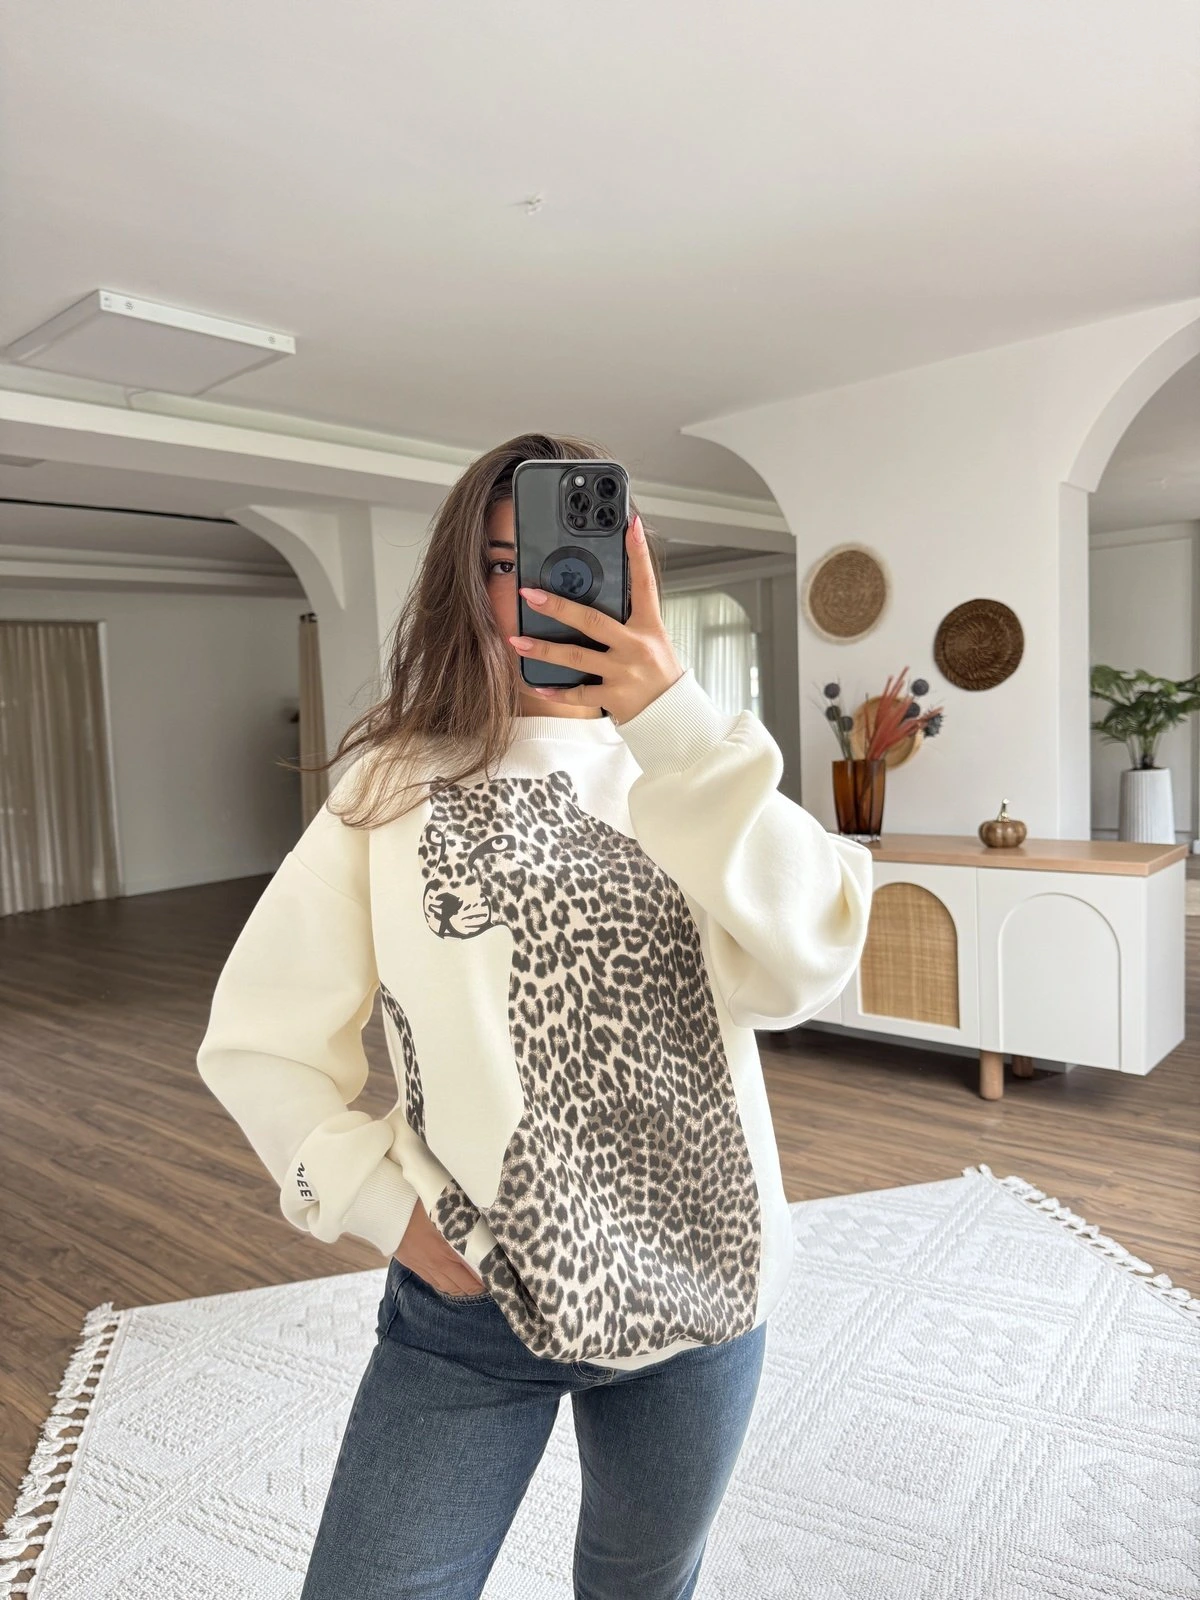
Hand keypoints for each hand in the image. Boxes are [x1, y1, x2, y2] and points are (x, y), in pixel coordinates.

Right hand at [393, 1201, 487, 1295]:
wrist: (386, 1208)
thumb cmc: (418, 1200)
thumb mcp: (446, 1206)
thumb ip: (465, 1218)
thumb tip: (485, 1222)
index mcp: (451, 1245)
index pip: (477, 1269)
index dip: (491, 1275)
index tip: (502, 1274)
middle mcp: (440, 1261)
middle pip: (467, 1285)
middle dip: (481, 1287)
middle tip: (493, 1282)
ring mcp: (427, 1266)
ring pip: (452, 1288)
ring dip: (466, 1289)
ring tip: (477, 1286)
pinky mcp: (416, 1267)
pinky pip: (437, 1284)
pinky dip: (450, 1287)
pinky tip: (456, 1284)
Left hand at [508, 513, 684, 723]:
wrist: (674, 714)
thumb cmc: (659, 673)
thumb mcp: (652, 640)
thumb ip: (627, 619)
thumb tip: (593, 595)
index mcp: (649, 626)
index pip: (645, 583)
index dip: (638, 553)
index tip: (630, 525)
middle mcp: (636, 646)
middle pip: (593, 621)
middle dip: (558, 607)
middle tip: (530, 594)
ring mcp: (624, 672)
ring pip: (576, 657)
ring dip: (543, 649)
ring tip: (517, 640)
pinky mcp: (614, 697)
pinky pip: (578, 694)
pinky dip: (556, 690)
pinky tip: (537, 684)